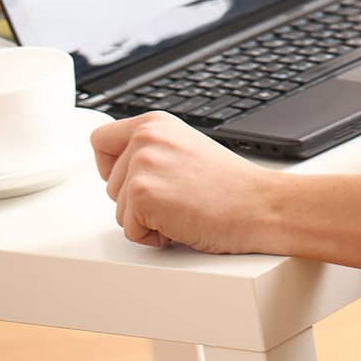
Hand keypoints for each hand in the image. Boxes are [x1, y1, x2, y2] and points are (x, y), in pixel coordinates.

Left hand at [92, 112, 274, 252]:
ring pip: (118, 209)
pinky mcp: (142, 194)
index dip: (114, 166)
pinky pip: (130, 231)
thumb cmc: (232, 187)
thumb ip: (153, 151)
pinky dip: (154, 237)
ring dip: (147, 219)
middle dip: (138, 199)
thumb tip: (124, 168)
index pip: (100, 141)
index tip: (138, 177)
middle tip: (178, 195)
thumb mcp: (186, 150)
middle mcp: (145, 138)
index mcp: (156, 123)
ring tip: (183, 207)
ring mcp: (142, 165)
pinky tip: (182, 221)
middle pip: (108, 183)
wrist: (259, 205)